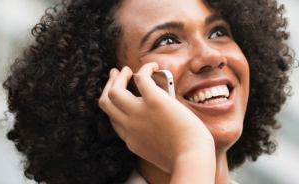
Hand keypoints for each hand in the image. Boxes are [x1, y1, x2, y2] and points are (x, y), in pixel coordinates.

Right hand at [98, 63, 214, 176]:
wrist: (192, 157)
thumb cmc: (185, 156)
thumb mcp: (159, 152)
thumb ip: (152, 140)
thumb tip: (160, 125)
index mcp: (132, 140)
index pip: (114, 120)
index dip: (115, 107)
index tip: (122, 98)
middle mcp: (130, 126)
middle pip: (106, 103)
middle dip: (108, 86)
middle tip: (116, 76)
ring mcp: (139, 113)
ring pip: (114, 91)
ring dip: (119, 77)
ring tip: (127, 70)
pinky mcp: (154, 101)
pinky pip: (142, 78)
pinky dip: (146, 68)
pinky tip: (153, 65)